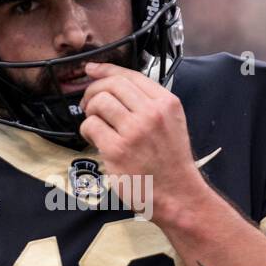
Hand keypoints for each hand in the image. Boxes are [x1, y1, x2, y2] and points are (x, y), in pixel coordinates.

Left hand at [78, 61, 206, 223]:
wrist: (177, 195)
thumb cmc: (171, 162)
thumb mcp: (172, 122)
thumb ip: (149, 103)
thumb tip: (114, 85)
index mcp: (166, 103)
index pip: (129, 75)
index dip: (105, 69)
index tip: (91, 70)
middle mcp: (151, 113)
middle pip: (111, 85)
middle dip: (93, 91)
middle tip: (89, 104)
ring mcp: (134, 131)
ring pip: (98, 103)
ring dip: (90, 111)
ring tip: (95, 124)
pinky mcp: (117, 150)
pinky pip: (91, 126)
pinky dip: (88, 131)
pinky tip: (96, 140)